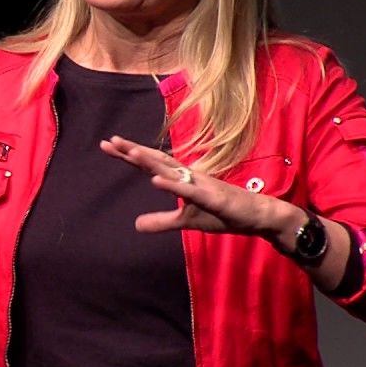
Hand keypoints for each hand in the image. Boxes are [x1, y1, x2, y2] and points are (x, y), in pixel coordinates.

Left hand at [99, 134, 290, 236]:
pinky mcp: (213, 198)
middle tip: (109, 141)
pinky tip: (157, 181)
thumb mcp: (186, 221)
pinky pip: (190, 191)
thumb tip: (135, 225)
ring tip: (130, 152)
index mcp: (182, 179)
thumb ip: (162, 221)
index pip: (151, 164)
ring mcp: (201, 185)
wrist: (257, 215)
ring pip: (172, 171)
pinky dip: (173, 185)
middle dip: (133, 151)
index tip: (108, 144)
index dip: (130, 155)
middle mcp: (189, 176)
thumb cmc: (222, 213)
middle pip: (157, 160)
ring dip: (151, 162)